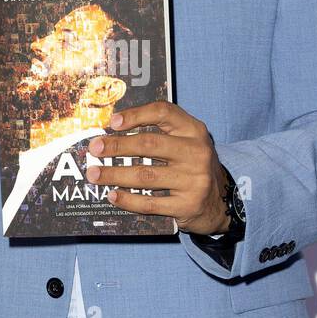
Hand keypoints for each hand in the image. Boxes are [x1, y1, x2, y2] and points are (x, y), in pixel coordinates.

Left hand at [85, 101, 232, 234]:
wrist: (222, 201)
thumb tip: (113, 133)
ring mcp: (193, 180)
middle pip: (149, 144)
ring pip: (145, 176)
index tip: (112, 122)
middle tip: (94, 148)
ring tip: (95, 174)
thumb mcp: (187, 142)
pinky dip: (127, 200)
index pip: (164, 112)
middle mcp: (196, 152)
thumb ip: (160, 132)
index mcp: (194, 130)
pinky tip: (112, 195)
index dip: (136, 115)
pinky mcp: (187, 205)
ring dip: (114, 175)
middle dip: (116, 146)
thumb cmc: (192, 166)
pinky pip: (150, 203)